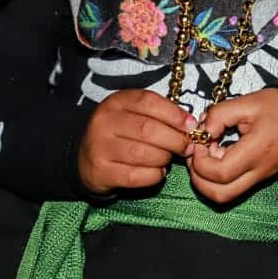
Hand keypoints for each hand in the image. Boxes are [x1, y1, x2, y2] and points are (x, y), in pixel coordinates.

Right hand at [77, 89, 194, 195]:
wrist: (85, 158)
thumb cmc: (121, 133)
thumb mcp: (135, 114)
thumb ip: (160, 114)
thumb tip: (190, 125)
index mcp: (116, 102)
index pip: (149, 102)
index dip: (174, 114)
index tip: (191, 126)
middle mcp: (104, 122)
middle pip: (148, 130)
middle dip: (175, 140)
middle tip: (187, 147)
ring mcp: (99, 148)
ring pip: (143, 154)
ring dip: (164, 158)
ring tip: (168, 158)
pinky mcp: (100, 172)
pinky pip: (136, 176)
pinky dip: (154, 175)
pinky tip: (157, 171)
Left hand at [184, 90, 277, 204]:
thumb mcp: (249, 102)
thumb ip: (220, 114)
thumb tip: (202, 129)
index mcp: (257, 152)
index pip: (220, 173)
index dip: (201, 160)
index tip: (201, 140)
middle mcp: (257, 171)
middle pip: (219, 194)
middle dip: (199, 178)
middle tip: (197, 154)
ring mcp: (258, 177)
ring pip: (224, 195)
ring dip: (207, 180)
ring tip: (207, 154)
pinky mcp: (258, 177)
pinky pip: (232, 187)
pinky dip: (217, 177)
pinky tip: (219, 154)